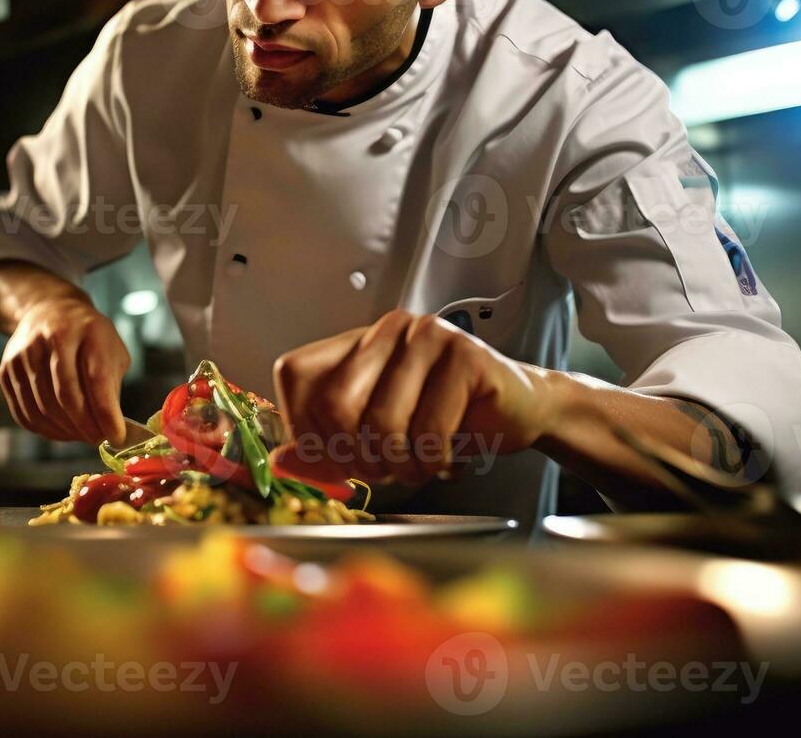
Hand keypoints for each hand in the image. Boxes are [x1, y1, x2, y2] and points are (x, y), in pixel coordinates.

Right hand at [0, 295, 130, 444]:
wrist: (49, 310)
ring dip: (66, 431)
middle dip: (85, 426)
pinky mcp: (7, 368)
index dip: (106, 413)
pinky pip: (24, 411)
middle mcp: (53, 336)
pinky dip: (45, 430)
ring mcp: (25, 352)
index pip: (96, 378)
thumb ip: (112, 386)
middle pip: (67, 396)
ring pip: (44, 407)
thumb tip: (112, 430)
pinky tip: (62, 431)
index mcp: (88, 329)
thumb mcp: (112, 350)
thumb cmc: (89, 338)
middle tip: (98, 440)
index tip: (117, 437)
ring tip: (82, 436)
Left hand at [271, 310, 553, 484]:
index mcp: (356, 341)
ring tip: (420, 465)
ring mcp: (428, 337)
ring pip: (384, 425)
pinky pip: (429, 430)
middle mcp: (388, 330)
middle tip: (385, 470)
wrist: (520, 411)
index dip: (307, 430)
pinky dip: (434, 462)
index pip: (295, 377)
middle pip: (336, 406)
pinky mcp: (466, 357)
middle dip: (359, 458)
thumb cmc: (447, 421)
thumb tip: (280, 463)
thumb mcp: (376, 436)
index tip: (337, 458)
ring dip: (402, 467)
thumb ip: (327, 447)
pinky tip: (446, 457)